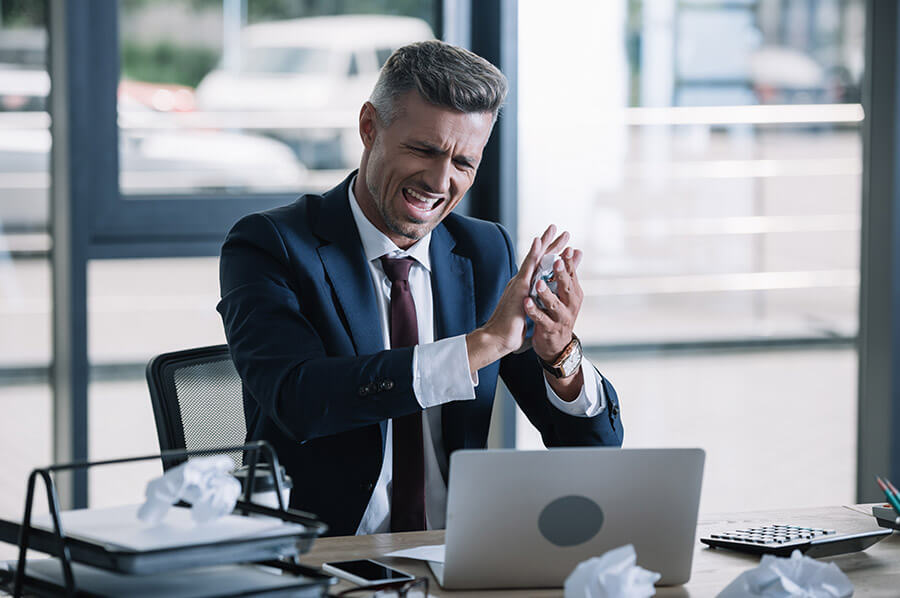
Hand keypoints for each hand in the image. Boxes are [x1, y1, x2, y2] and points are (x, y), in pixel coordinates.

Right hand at [466, 225, 569, 371]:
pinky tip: (538, 241)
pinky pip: (527, 267)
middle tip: (564, 232)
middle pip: (540, 260)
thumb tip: (536, 308)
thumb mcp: (528, 313)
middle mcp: (523, 282)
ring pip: (534, 258)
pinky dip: (533, 253)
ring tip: (553, 229)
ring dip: (544, 242)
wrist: (498, 338)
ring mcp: (520, 283)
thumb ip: (532, 306)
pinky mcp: (518, 287)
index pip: (543, 270)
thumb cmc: (511, 329)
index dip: (554, 259)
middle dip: (552, 245)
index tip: (566, 249)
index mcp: (526, 288)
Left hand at [524, 246, 583, 363]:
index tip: (567, 249)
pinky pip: (540, 318)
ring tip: (538, 283)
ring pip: (553, 304)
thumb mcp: (567, 295)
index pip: (572, 275)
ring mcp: (560, 318)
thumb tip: (577, 251)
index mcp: (574, 295)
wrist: (557, 346)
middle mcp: (570, 306)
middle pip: (566, 288)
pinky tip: (526, 302)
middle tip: (556, 262)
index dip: (569, 262)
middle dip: (561, 274)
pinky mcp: (549, 329)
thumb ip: (569, 273)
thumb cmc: (560, 314)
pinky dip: (533, 310)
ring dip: (546, 293)